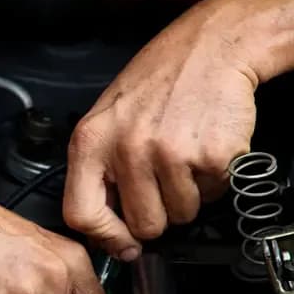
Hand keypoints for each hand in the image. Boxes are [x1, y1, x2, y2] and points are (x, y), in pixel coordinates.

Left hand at [63, 0, 259, 258]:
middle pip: (143, 225)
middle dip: (156, 213)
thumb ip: (98, 173)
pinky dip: (212, 180)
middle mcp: (127, 150)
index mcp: (90, 143)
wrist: (209, 50)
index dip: (105, 238)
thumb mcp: (105, 122)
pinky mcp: (210, 156)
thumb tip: (106, 233)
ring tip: (181, 157)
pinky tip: (200, 149)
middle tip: (161, 181)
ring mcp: (169, 154)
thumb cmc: (154, 85)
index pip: (82, 214)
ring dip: (186, 195)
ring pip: (180, 215)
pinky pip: (212, 195)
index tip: (122, 244)